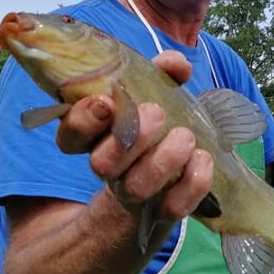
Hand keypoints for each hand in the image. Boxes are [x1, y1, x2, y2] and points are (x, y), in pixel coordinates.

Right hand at [56, 50, 213, 220]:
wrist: (176, 166)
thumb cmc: (156, 122)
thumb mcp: (155, 90)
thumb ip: (162, 71)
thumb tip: (176, 65)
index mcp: (96, 137)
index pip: (70, 137)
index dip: (82, 121)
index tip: (106, 102)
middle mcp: (110, 168)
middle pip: (101, 164)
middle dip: (131, 137)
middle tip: (157, 113)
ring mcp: (136, 192)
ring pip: (136, 187)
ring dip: (163, 159)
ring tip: (185, 136)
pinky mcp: (165, 209)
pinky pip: (174, 206)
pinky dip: (193, 182)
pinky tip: (203, 158)